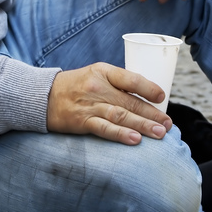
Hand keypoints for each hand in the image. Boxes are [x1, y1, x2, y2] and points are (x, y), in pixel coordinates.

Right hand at [46, 63, 172, 144]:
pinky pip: (104, 128)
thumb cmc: (76, 86)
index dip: (148, 88)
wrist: (42, 96)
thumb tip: (148, 97)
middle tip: (168, 124)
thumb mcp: (95, 75)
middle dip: (152, 114)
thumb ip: (118, 83)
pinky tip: (135, 140)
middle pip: (130, 101)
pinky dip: (120, 134)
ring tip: (160, 133)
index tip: (162, 98)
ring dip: (143, 125)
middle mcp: (98, 87)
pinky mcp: (82, 121)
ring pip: (121, 116)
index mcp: (103, 72)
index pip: (130, 78)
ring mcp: (90, 105)